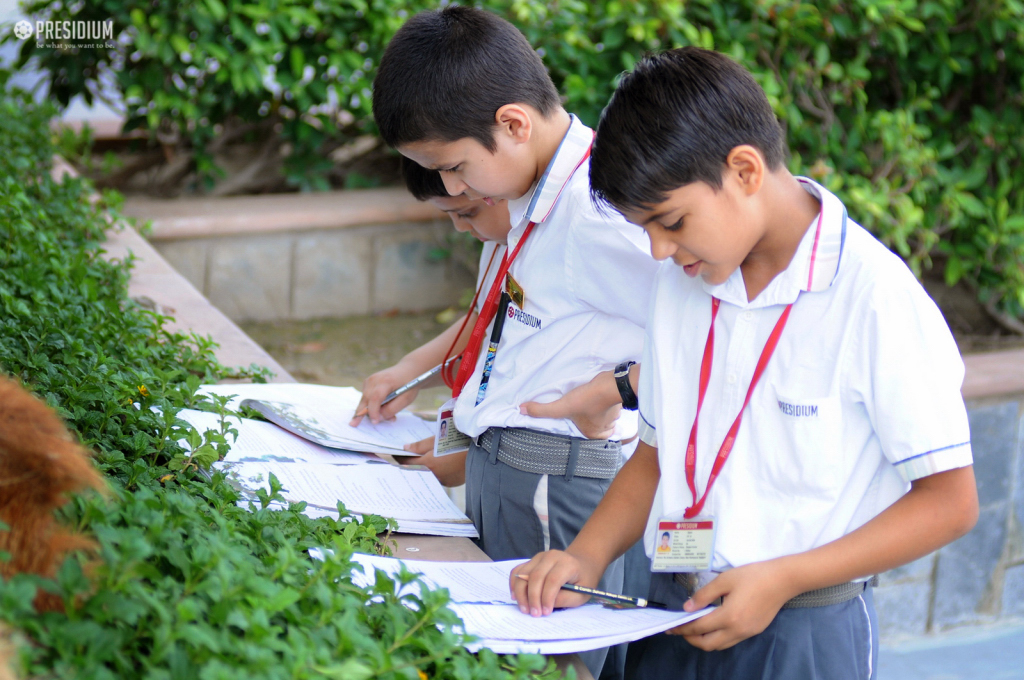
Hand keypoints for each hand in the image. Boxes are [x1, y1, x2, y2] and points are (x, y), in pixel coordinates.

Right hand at [350, 364, 419, 425]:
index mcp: (385, 381)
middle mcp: (374, 379)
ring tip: (390, 416)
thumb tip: (379, 417)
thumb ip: (392, 409)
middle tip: (354, 425)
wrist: (408, 370)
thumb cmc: (409, 385)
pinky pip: (366, 398)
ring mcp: (369, 380)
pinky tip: (384, 407)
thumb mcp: (406, 399)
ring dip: (372, 410)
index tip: (375, 421)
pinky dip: (372, 405)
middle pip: (365, 400)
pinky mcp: (367, 383)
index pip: (375, 398)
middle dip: (360, 414)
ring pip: (365, 400)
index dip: (373, 411)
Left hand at [395, 438, 465, 486]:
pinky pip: (440, 478)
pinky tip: (441, 465)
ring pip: (430, 475)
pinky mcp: (452, 483)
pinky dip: (438, 472)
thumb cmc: (458, 440)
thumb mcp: (437, 439)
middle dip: (414, 464)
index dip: (401, 459)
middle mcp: (435, 476)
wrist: (481, 448)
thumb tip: (405, 448)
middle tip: (410, 458)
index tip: (395, 456)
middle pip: (419, 471)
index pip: (408, 463)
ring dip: (427, 469)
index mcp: (429, 464)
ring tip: (427, 460)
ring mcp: (444, 481)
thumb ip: (419, 446)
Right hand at [509, 550, 602, 616]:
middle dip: (532, 598)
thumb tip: (545, 605)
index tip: (545, 612)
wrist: (582, 564)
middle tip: (534, 614)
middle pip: (535, 576)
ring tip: (525, 609)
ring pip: (523, 574)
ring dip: (520, 593)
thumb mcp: (581, 594)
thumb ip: (565, 599)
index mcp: (568, 564)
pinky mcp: (532, 560)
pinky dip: (514, 584)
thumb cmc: (583, 580)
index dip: (547, 597)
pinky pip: (517, 571)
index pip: (552, 580)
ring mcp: (540, 557)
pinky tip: (516, 596)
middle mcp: (552, 556)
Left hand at [519, 370, 620, 438]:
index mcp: (592, 434)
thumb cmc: (586, 400)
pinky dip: (606, 402)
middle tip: (584, 414)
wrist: (610, 385)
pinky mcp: (618, 402)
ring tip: (590, 404)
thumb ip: (542, 410)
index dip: (585, 432)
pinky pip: (612, 406)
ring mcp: (614, 415)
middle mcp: (605, 428)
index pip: (590, 438)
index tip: (578, 424)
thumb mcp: (561, 406)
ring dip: (600, 412)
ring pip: (607, 418)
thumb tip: (521, 410)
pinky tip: (599, 396)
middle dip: (594, 423)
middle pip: (599, 429)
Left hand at [667, 559, 799, 649]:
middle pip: (708, 644)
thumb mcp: (724, 580)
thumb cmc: (753, 576)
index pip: (699, 627)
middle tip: (681, 630)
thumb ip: (704, 595)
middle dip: (691, 639)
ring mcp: (747, 633)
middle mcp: (737, 630)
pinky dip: (718, 638)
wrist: (782, 580)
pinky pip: (731, 641)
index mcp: (729, 616)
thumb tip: (687, 607)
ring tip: (694, 629)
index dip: (683, 628)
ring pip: (720, 645)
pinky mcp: (754, 631)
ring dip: (704, 640)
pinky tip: (713, 626)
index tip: (671, 627)